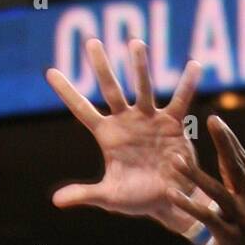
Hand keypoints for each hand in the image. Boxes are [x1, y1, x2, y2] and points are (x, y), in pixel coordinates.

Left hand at [45, 38, 203, 232]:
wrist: (169, 202)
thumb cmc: (136, 199)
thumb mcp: (109, 197)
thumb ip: (84, 194)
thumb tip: (56, 201)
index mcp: (107, 135)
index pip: (82, 109)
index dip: (67, 92)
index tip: (50, 72)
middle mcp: (126, 121)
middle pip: (110, 89)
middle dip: (101, 66)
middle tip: (92, 42)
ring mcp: (149, 119)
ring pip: (143, 88)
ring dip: (140, 66)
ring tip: (136, 43)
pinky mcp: (172, 123)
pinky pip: (180, 101)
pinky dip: (187, 84)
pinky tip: (195, 65)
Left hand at [164, 116, 244, 244]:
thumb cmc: (244, 235)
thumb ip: (235, 184)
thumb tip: (226, 155)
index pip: (241, 161)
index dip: (228, 140)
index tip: (216, 120)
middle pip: (236, 167)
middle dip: (224, 143)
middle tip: (211, 121)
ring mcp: (242, 220)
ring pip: (217, 191)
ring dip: (195, 175)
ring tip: (175, 160)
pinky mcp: (229, 236)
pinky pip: (206, 216)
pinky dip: (188, 205)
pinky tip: (171, 194)